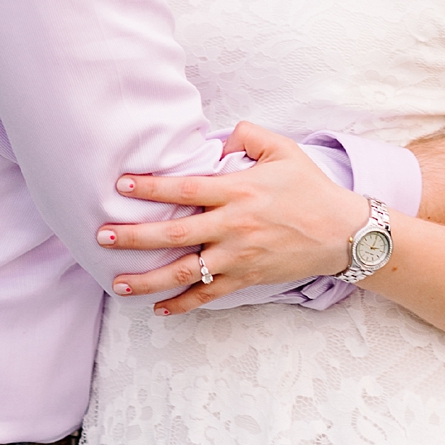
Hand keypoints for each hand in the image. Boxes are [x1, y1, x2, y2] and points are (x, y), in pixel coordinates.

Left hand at [97, 119, 367, 315]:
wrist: (342, 231)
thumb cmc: (311, 188)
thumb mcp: (285, 150)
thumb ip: (249, 135)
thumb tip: (218, 139)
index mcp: (240, 190)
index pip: (186, 188)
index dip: (151, 187)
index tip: (121, 184)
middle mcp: (235, 225)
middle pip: (175, 234)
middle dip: (134, 236)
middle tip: (102, 235)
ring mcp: (239, 256)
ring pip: (185, 272)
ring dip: (148, 279)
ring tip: (118, 282)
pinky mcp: (247, 277)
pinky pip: (208, 295)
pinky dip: (181, 305)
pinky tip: (157, 308)